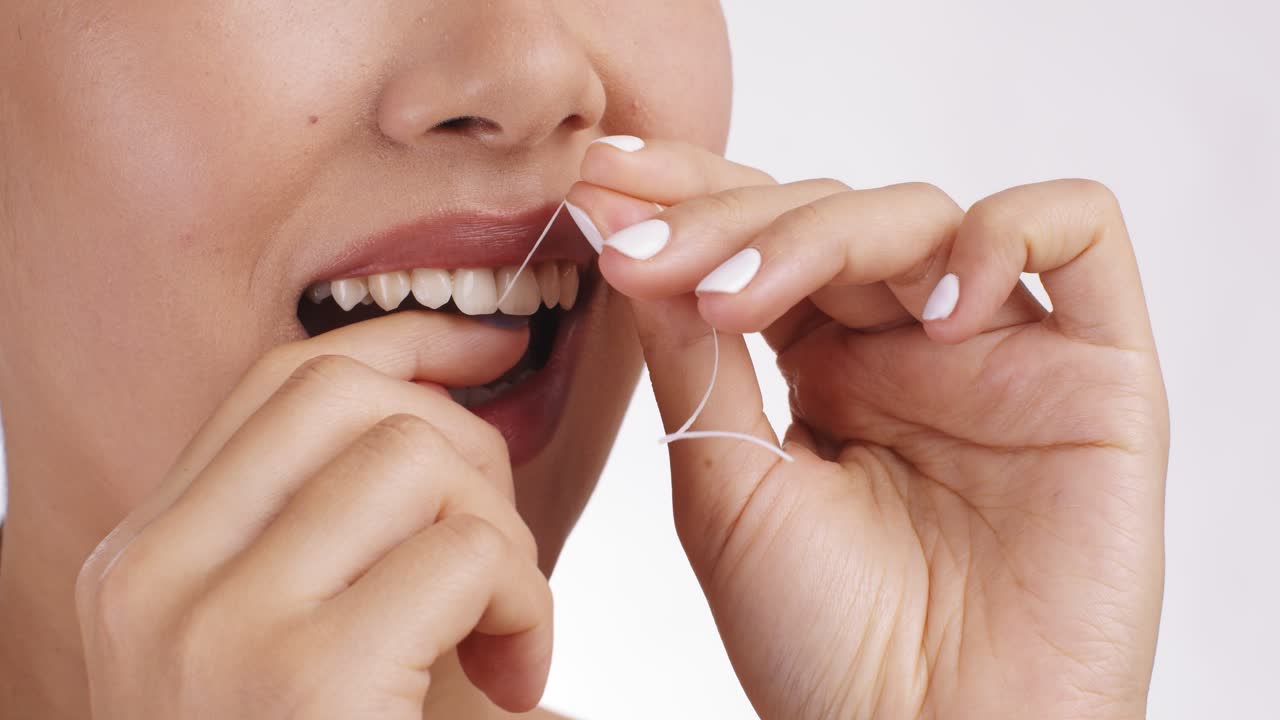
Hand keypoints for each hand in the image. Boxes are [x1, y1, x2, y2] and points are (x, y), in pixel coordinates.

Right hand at [75, 313, 551, 718]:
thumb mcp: (300, 634)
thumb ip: (334, 523)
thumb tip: (442, 388)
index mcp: (145, 560)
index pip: (280, 380)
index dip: (403, 341)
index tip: (490, 349)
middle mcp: (153, 579)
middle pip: (351, 397)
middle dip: (470, 448)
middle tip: (498, 556)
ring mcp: (215, 627)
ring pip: (418, 457)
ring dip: (505, 538)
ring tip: (507, 632)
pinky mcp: (304, 677)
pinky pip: (466, 553)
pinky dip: (528, 606)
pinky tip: (517, 680)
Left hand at [569, 139, 1168, 719]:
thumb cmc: (822, 645)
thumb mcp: (726, 484)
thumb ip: (691, 357)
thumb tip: (628, 234)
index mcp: (825, 368)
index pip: (764, 238)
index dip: (690, 195)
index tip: (600, 184)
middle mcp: (910, 347)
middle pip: (831, 213)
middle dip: (730, 221)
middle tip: (650, 258)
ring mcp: (1002, 352)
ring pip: (924, 214)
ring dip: (824, 234)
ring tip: (741, 302)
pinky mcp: (1098, 372)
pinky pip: (1079, 232)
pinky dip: (1002, 235)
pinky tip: (934, 312)